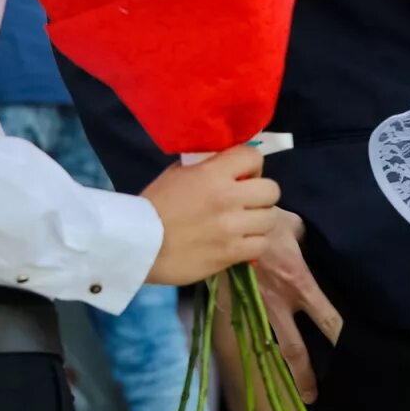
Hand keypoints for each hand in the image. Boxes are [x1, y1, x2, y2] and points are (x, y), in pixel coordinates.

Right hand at [142, 145, 282, 284]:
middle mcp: (228, 198)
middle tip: (247, 202)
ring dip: (259, 220)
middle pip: (271, 190)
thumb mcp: (178, 173)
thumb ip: (207, 167)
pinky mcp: (231, 254)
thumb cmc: (155, 206)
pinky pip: (261, 245)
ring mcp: (232, 228)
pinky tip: (241, 242)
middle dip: (261, 194)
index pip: (254, 156)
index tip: (243, 175)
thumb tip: (230, 166)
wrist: (139, 245)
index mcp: (213, 174)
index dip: (252, 165)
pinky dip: (254, 243)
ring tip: (245, 224)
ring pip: (270, 219)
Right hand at [252, 208, 342, 402]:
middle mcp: (278, 304)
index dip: (341, 337)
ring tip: (284, 390)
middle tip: (312, 398)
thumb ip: (307, 241)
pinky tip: (259, 358)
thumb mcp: (295, 225)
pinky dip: (254, 347)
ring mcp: (254, 308)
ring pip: (269, 347)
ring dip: (277, 370)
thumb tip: (312, 245)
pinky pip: (248, 331)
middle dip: (304, 376)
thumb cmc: (264, 219)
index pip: (327, 318)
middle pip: (295, 349)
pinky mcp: (235, 306)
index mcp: (299, 283)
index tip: (354, 353)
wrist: (225, 221)